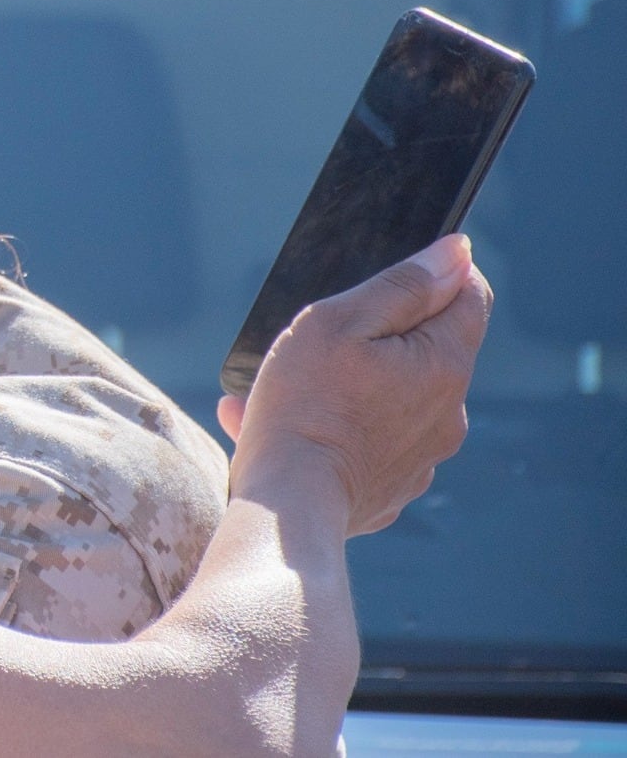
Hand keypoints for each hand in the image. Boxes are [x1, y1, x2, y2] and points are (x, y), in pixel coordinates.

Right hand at [227, 235, 490, 535]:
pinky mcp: (395, 486)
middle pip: (429, 348)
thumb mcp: (340, 322)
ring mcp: (424, 454)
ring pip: (396, 396)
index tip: (388, 283)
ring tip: (287, 390)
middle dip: (382, 335)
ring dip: (352, 384)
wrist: (288, 506)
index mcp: (444, 363)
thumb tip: (455, 251)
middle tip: (322, 341)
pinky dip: (341, 428)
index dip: (434, 277)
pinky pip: (373, 441)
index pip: (470, 296)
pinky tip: (288, 426)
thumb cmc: (305, 405)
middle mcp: (450, 412)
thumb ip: (401, 285)